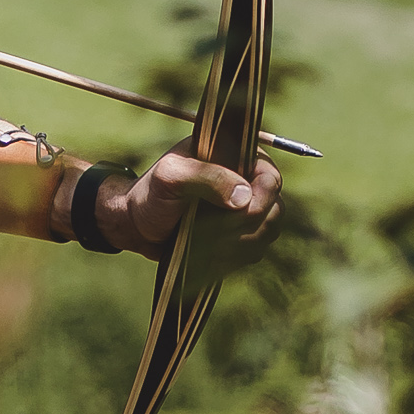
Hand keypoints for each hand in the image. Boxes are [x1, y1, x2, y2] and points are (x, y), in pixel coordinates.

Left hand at [95, 146, 283, 259]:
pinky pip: (255, 249)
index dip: (262, 197)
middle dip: (248, 226)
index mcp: (234, 157)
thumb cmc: (150, 195)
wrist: (138, 226)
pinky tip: (212, 254)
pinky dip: (236, 256)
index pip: (270, 176)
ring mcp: (245, 210)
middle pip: (275, 208)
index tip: (240, 212)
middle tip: (215, 232)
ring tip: (209, 243)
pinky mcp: (240, 235)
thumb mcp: (170, 177)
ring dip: (241, 243)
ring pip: (267, 232)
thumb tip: (245, 197)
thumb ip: (206, 177)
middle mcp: (245, 181)